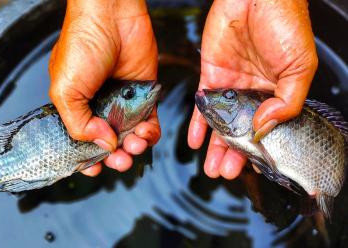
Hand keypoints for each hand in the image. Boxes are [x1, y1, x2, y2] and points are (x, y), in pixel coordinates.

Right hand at [49, 0, 159, 175]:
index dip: (87, 160)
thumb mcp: (65, 89)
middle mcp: (100, 108)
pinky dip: (151, 134)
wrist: (111, 17)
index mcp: (77, 109)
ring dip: (134, 148)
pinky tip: (146, 133)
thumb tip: (103, 144)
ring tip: (134, 144)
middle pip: (109, 145)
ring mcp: (123, 103)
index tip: (94, 169)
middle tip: (119, 160)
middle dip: (115, 158)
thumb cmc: (82, 46)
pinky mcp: (144, 95)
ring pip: (131, 138)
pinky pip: (150, 123)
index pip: (81, 143)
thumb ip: (78, 123)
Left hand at [188, 0, 317, 178]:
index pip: (265, 129)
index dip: (257, 149)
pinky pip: (202, 104)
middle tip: (223, 172)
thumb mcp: (300, 66)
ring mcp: (231, 85)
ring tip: (211, 167)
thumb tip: (266, 126)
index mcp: (275, 93)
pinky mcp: (211, 74)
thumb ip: (287, 100)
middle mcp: (252, 92)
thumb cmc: (285, 23)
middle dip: (232, 154)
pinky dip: (197, 123)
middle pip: (240, 131)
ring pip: (220, 122)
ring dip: (215, 146)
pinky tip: (195, 141)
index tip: (250, 166)